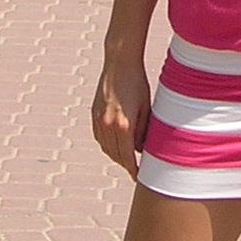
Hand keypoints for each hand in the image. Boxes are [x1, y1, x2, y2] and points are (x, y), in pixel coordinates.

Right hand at [90, 57, 150, 176]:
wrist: (120, 63)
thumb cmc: (137, 83)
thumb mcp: (146, 108)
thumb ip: (144, 131)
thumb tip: (141, 149)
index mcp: (123, 125)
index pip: (127, 157)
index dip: (133, 169)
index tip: (139, 177)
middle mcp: (108, 125)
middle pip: (115, 155)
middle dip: (125, 164)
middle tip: (135, 170)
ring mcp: (98, 119)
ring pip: (105, 148)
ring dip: (115, 156)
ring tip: (126, 159)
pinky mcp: (94, 114)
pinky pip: (99, 137)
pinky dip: (107, 145)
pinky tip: (115, 145)